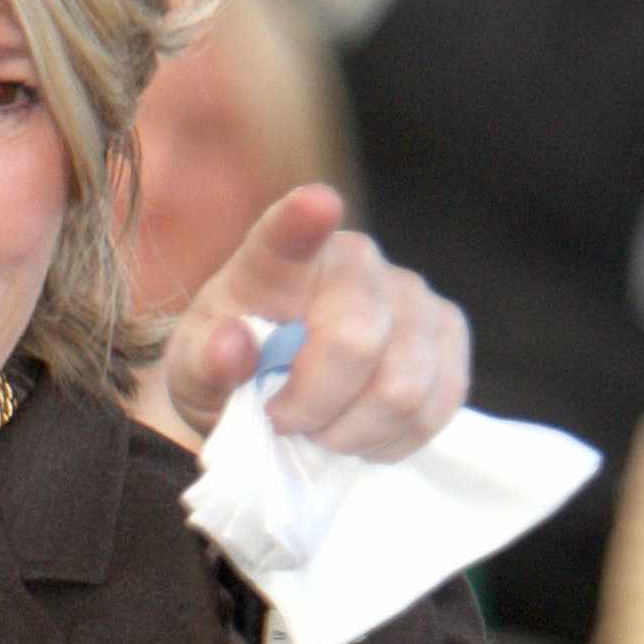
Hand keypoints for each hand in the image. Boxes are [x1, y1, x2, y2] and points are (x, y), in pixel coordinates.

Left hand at [161, 184, 469, 459]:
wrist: (275, 389)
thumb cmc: (231, 367)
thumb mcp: (194, 372)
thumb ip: (206, 361)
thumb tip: (232, 348)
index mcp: (275, 258)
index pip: (288, 233)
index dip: (304, 220)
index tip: (316, 205)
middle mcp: (354, 259)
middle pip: (354, 342)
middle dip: (314, 407)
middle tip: (284, 419)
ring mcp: (412, 293)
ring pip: (401, 388)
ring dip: (352, 432)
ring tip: (320, 428)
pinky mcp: (448, 332)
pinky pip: (436, 406)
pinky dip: (392, 439)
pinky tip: (360, 430)